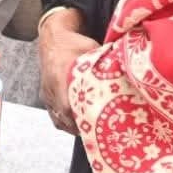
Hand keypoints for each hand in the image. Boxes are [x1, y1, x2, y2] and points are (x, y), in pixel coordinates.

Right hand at [38, 8, 98, 132]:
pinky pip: (54, 116)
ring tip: (91, 134)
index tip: (95, 126)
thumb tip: (127, 70)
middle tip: (99, 134)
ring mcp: (47, 94)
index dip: (80, 118)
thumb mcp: (90, 49)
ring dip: (73, 127)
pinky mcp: (45, 96)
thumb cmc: (73, 43)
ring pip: (58, 119)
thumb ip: (104, 63)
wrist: (53, 38)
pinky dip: (66, 123)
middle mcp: (51, 88)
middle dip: (81, 127)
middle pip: (64, 117)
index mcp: (59, 76)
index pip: (66, 105)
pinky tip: (78, 127)